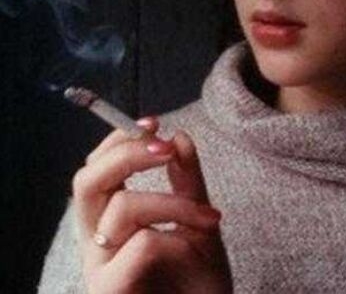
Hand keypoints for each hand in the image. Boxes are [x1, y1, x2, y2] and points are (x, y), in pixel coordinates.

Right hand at [72, 117, 232, 292]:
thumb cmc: (201, 279)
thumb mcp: (200, 219)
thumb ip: (188, 181)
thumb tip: (179, 136)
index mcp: (110, 221)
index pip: (96, 170)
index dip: (119, 141)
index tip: (155, 122)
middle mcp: (97, 242)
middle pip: (85, 181)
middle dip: (127, 153)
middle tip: (165, 147)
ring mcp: (100, 268)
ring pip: (121, 206)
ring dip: (172, 202)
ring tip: (207, 219)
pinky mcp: (110, 290)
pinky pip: (142, 244)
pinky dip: (177, 234)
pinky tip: (196, 248)